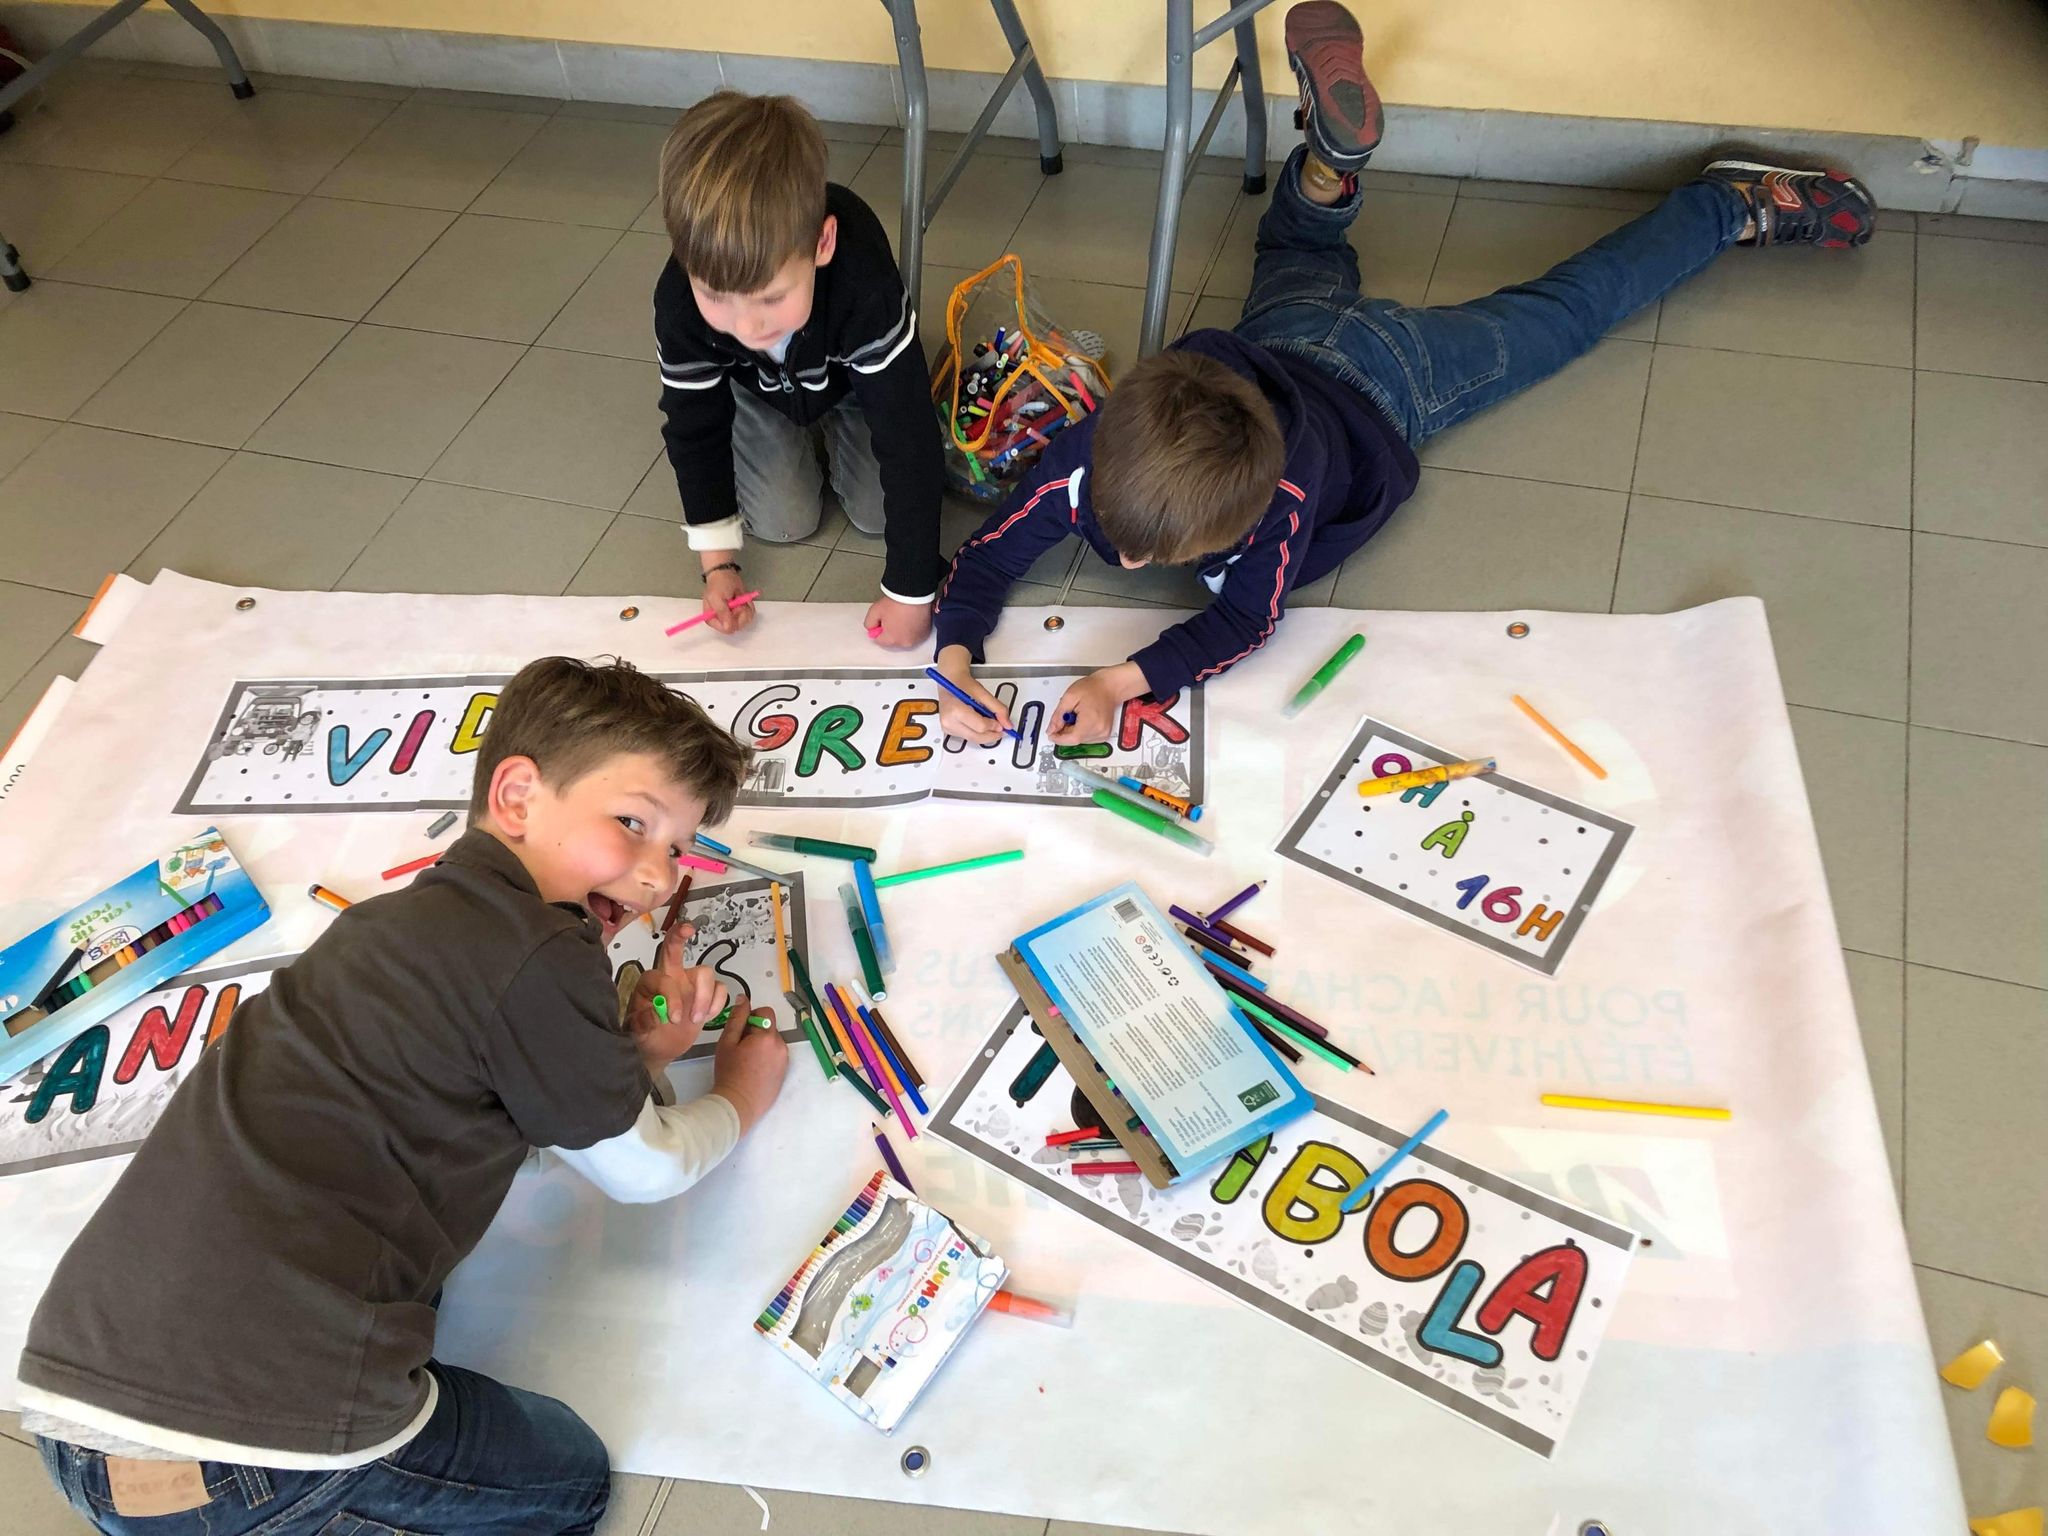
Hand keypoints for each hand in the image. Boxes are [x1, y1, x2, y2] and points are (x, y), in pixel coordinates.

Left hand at [625, 924, 726, 1070]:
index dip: (671, 997)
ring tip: (696, 1019)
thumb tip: (658, 1012)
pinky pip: (719, 988)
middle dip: (679, 934)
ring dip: (705, 997)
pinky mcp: (705, 995)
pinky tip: (706, 1017)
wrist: (658, 1049)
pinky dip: (716, 1002)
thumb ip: (643, 1022)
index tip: (672, 1019)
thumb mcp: (636, 1033)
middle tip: (688, 928)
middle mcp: (670, 976)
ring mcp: (689, 984)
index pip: (663, 979)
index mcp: (649, 983)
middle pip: (674, 948)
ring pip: (705, 972)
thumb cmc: (644, 1036)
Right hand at [700, 561, 754, 635]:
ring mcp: (734, 618)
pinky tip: (742, 598)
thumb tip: (729, 629)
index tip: (731, 608)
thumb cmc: (718, 585)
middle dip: (740, 612)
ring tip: (738, 598)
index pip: (727, 629)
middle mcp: (724, 621)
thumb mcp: (716, 598)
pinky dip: (749, 605)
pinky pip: (751, 614)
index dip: (732, 619)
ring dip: (745, 607)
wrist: (726, 574)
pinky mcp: (742, 613)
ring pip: (747, 620)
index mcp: (713, 620)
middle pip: (739, 626)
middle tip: (735, 600)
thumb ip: (722, 613)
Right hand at [712, 998, 788, 1133]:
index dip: (751, 1018)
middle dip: (756, 1032)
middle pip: (770, 1027)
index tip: (740, 1032)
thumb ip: (737, 1018)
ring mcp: (785, 1060)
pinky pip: (776, 1055)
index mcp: (768, 1036)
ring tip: (746, 1061)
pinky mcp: (784, 1071)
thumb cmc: (729, 1073)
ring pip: (773, 1042)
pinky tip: (754, 1069)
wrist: (738, 1104)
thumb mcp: (727, 1042)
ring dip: (762, 1045)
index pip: (765, 1012)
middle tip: (740, 1049)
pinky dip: (767, 1057)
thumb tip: (744, 998)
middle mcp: (781, 1045)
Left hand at [865, 594, 931, 648]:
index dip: (879, 629)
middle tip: (893, 616)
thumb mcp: (874, 611)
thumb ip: (869, 623)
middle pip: (893, 639)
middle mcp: (905, 643)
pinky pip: (915, 633)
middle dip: (891, 630)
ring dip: (903, 630)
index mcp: (892, 640)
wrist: (914, 593)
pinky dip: (913, 627)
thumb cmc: (896, 602)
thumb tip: (872, 628)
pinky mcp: (925, 632)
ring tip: (903, 615)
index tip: (881, 620)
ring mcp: (917, 638)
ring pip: (905, 637)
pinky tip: (911, 617)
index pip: (880, 640)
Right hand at [934, 644, 1009, 745]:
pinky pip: (968, 737)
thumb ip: (997, 708)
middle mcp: (948, 721)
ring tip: (988, 721)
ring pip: (973, 739)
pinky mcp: (948, 731)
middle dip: (991, 734)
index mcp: (955, 710)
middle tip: (1000, 728)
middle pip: (977, 737)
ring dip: (984, 734)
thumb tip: (1007, 723)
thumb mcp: (982, 693)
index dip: (994, 726)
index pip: (980, 726)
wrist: (950, 681)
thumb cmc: (962, 684)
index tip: (1002, 723)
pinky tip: (978, 722)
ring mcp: (947, 728)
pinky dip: (977, 732)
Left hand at [1050, 663, 1145, 744]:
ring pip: (1080, 740)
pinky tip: (1082, 720)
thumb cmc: (1093, 688)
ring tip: (1076, 715)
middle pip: (1075, 740)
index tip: (1051, 733)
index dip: (1059, 738)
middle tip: (1065, 717)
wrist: (1109, 687)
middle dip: (1065, 731)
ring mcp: (1103, 734)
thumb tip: (1051, 729)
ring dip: (1073, 731)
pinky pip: (1087, 739)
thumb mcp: (1069, 697)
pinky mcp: (1104, 735)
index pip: (1072, 739)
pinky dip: (1080, 732)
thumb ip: (1058, 715)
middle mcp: (1100, 731)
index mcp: (1092, 721)